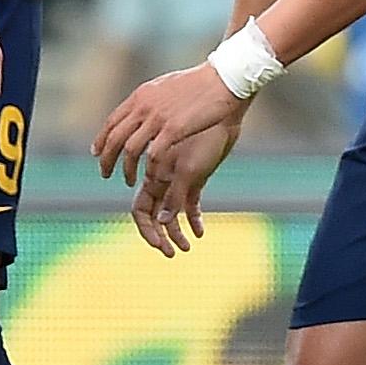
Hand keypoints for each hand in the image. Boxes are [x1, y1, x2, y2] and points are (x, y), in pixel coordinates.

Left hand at [95, 61, 246, 186]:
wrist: (224, 78)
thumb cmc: (201, 82)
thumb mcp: (166, 86)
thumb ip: (151, 100)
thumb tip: (143, 109)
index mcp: (141, 95)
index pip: (112, 121)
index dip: (101, 140)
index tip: (96, 153)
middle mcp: (144, 106)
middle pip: (115, 138)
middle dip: (106, 159)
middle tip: (105, 173)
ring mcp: (158, 118)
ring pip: (130, 150)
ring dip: (125, 169)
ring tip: (127, 180)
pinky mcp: (174, 129)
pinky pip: (153, 155)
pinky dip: (149, 169)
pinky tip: (151, 177)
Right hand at [130, 120, 240, 256]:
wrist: (225, 111)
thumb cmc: (206, 136)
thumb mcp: (190, 169)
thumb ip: (175, 194)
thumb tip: (162, 221)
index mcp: (155, 175)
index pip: (140, 209)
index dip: (146, 229)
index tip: (158, 244)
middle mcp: (163, 178)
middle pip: (154, 214)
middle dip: (160, 235)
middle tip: (172, 253)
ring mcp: (179, 177)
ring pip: (171, 211)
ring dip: (176, 231)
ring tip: (187, 247)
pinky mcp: (197, 176)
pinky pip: (190, 203)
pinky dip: (193, 218)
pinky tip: (200, 231)